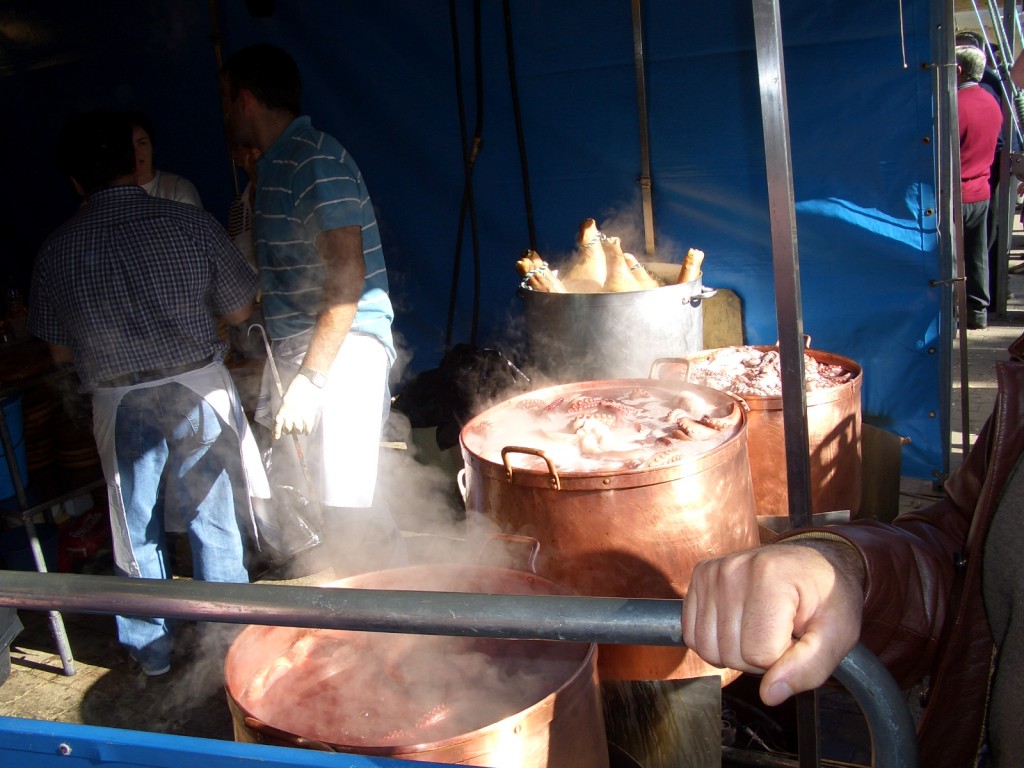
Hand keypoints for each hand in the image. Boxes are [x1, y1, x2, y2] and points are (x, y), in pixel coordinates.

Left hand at [274, 373, 323, 439]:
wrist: (307, 384)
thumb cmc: (296, 389)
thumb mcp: (286, 399)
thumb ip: (285, 410)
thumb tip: (284, 419)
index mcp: (282, 411)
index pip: (277, 425)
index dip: (276, 432)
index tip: (276, 437)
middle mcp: (289, 416)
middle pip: (287, 430)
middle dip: (289, 430)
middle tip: (292, 427)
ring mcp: (299, 418)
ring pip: (298, 431)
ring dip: (298, 430)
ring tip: (300, 427)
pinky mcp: (308, 418)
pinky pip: (307, 429)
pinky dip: (307, 431)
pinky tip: (307, 430)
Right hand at [682, 540, 864, 706]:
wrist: (813, 563)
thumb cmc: (829, 597)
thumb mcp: (838, 634)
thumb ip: (809, 668)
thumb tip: (770, 695)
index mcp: (770, 576)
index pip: (761, 654)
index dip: (784, 660)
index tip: (799, 639)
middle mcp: (733, 569)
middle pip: (732, 653)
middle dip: (759, 659)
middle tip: (781, 635)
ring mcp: (712, 572)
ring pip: (708, 649)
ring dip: (736, 653)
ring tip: (761, 630)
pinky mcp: (700, 577)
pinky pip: (693, 635)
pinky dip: (716, 642)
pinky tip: (739, 626)